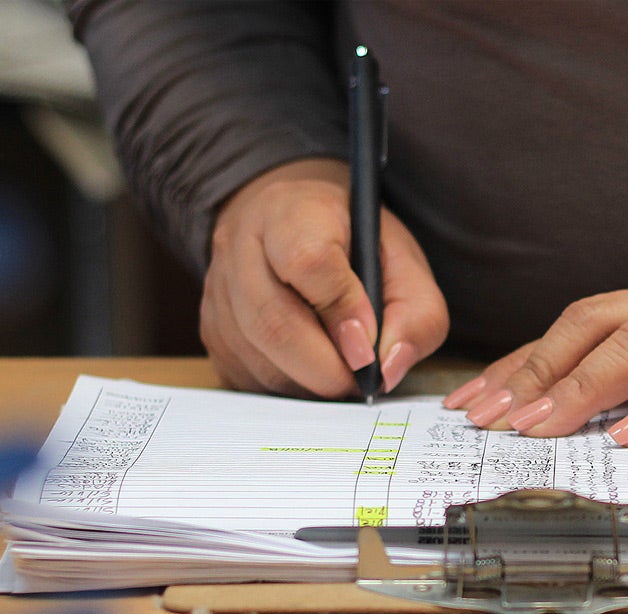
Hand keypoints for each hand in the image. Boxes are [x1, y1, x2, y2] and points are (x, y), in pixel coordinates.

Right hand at [202, 157, 448, 398]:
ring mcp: (217, 292)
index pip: (307, 262)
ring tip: (340, 370)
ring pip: (260, 360)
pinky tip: (311, 370)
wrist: (296, 228)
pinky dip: (289, 388)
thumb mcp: (405, 267)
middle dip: (327, 368)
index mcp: (291, 212)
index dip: (343, 312)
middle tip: (360, 378)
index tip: (369, 346)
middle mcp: (239, 246)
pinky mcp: (212, 334)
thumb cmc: (357, 250)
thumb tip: (387, 371)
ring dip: (310, 383)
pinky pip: (249, 380)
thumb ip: (415, 316)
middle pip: (273, 323)